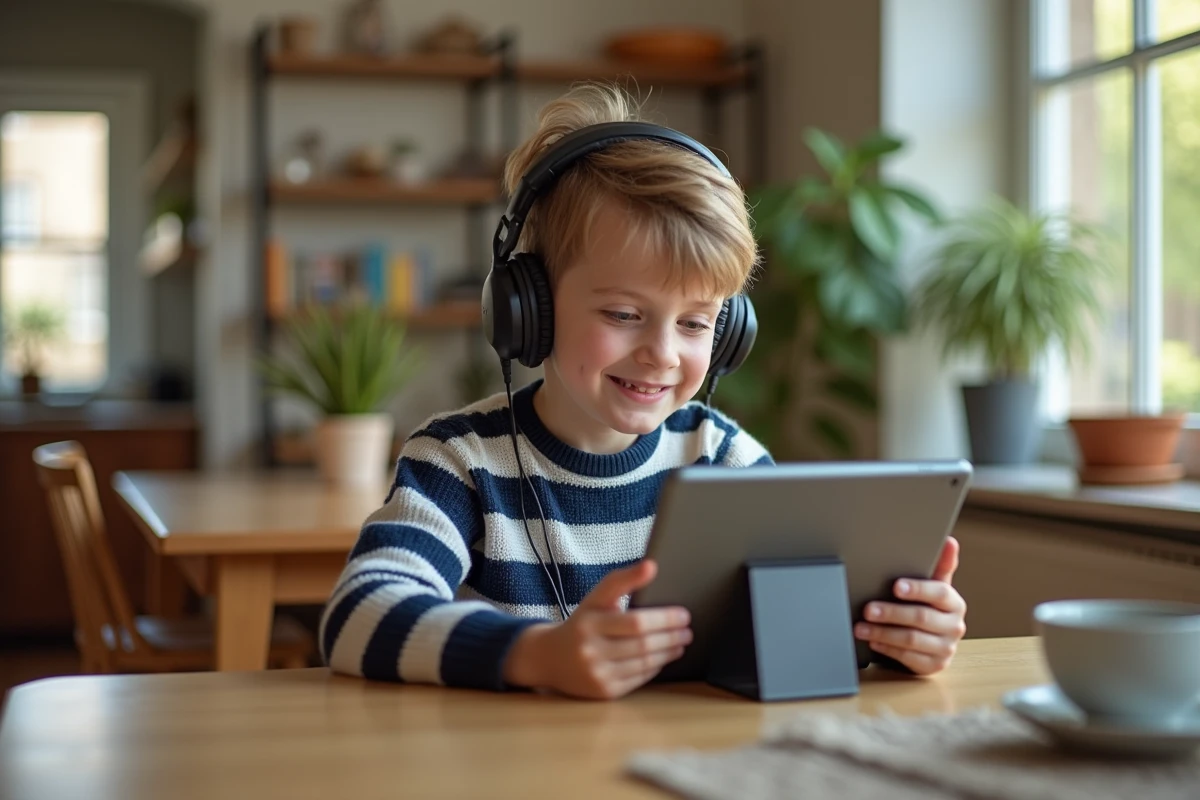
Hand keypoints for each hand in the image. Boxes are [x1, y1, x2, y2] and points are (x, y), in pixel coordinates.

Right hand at [502, 559, 692, 698]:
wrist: (549, 658)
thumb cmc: (581, 623)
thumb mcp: (595, 598)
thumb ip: (622, 580)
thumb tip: (652, 566)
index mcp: (590, 623)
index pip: (635, 622)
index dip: (664, 619)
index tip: (683, 614)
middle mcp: (591, 650)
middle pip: (643, 644)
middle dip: (671, 636)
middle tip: (687, 630)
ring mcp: (597, 673)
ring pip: (644, 662)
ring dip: (668, 652)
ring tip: (680, 642)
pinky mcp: (603, 692)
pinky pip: (638, 678)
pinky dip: (655, 667)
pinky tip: (663, 657)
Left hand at [853, 536, 966, 675]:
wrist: (934, 639)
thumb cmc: (929, 606)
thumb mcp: (934, 585)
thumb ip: (940, 564)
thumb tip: (949, 541)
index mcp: (954, 603)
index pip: (939, 593)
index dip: (917, 589)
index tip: (896, 586)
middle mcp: (954, 626)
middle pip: (921, 618)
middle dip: (891, 613)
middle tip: (868, 609)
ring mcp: (945, 648)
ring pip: (912, 640)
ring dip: (883, 633)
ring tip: (861, 627)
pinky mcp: (934, 666)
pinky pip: (909, 659)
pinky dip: (888, 650)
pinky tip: (873, 642)